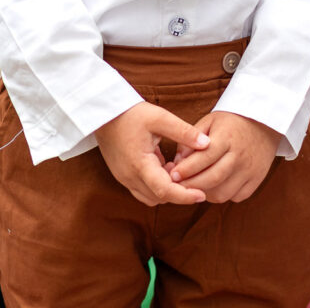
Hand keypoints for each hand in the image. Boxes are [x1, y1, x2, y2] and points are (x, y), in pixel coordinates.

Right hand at [95, 102, 210, 206]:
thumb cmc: (130, 113)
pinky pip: (142, 190)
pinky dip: (156, 185)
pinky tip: (164, 167)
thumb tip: (206, 144)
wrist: (102, 112)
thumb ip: (184, 131)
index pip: (165, 191)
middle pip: (159, 197)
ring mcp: (124, 178)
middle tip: (194, 177)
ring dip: (166, 190)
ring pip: (150, 197)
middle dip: (178, 192)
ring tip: (178, 169)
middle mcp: (129, 177)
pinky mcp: (122, 175)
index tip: (202, 195)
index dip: (185, 196)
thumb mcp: (159, 117)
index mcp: (139, 164)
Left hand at [167, 111, 279, 202]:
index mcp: (226, 137)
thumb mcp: (210, 121)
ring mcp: (249, 169)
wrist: (264, 123)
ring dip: (204, 194)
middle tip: (177, 186)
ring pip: (223, 192)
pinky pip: (236, 197)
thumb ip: (191, 139)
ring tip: (194, 187)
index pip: (203, 158)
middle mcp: (239, 155)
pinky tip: (213, 187)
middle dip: (191, 185)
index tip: (172, 174)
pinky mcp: (257, 179)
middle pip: (212, 178)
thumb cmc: (231, 122)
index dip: (186, 169)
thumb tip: (177, 162)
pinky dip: (222, 195)